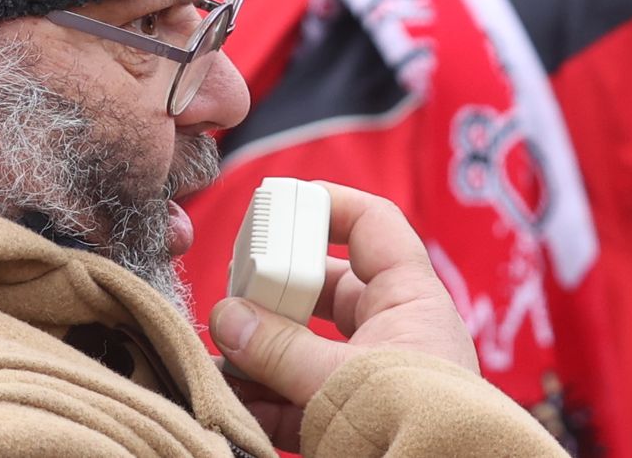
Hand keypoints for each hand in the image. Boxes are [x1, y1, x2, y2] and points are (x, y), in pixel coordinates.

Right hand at [208, 184, 477, 450]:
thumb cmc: (409, 422)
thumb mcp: (336, 380)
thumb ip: (277, 349)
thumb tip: (225, 318)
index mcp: (410, 300)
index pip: (372, 226)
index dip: (326, 206)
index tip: (275, 205)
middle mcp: (397, 334)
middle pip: (328, 291)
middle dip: (276, 294)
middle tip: (234, 298)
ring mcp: (377, 382)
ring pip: (312, 350)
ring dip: (264, 353)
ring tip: (220, 357)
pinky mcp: (358, 425)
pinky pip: (306, 401)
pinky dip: (269, 400)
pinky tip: (233, 401)